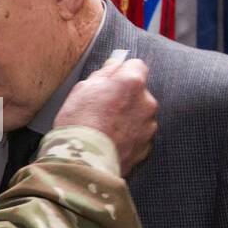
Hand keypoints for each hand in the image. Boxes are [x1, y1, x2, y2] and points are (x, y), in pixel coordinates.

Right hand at [53, 56, 157, 175]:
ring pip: (141, 115)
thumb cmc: (79, 123)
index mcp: (132, 82)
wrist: (83, 163)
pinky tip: (111, 143)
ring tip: (106, 130)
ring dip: (129, 119)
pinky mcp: (146, 148)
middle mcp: (146, 102)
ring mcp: (148, 127)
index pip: (136, 65)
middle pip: (140, 93)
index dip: (122, 72)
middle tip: (103, 109)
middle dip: (126, 98)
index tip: (111, 81)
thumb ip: (104, 73)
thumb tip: (114, 64)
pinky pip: (139, 136)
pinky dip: (129, 138)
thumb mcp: (83, 89)